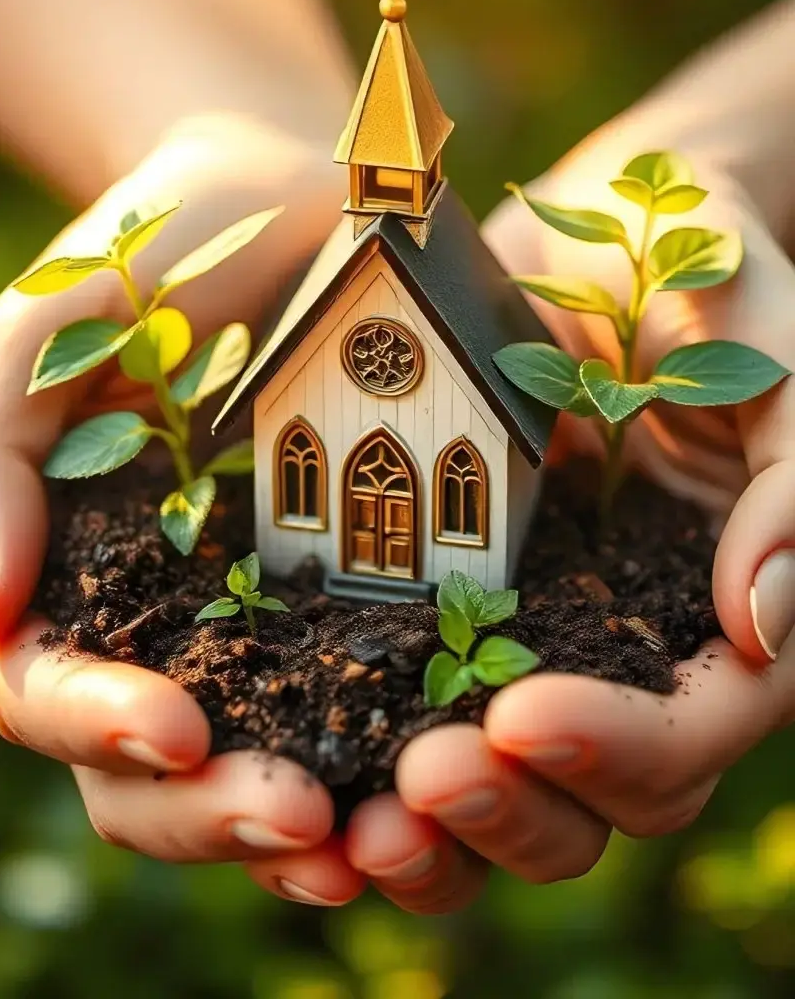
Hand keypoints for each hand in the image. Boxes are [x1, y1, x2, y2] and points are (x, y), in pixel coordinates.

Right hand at [0, 114, 367, 904]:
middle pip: (150, 769)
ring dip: (301, 833)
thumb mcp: (57, 320)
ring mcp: (265, 623)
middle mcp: (161, 620)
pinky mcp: (366, 603)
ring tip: (367, 848)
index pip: (44, 682)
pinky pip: (369, 711)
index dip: (92, 721)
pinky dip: (388, 772)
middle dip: (209, 811)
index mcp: (71, 569)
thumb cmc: (163, 251)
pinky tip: (434, 791)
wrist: (303, 201)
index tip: (171, 726)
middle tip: (297, 819)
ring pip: (256, 772)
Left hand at [340, 149, 794, 912]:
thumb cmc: (693, 268)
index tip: (520, 711)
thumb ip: (792, 480)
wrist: (585, 230)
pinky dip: (380, 771)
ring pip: (525, 789)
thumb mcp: (766, 345)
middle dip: (520, 805)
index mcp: (733, 602)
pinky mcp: (466, 614)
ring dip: (449, 830)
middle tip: (418, 780)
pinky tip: (312, 778)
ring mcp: (557, 637)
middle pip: (613, 794)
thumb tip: (761, 630)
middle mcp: (647, 643)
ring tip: (360, 821)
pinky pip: (429, 720)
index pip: (705, 722)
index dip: (625, 743)